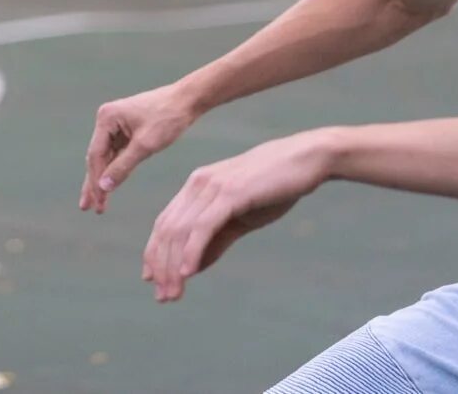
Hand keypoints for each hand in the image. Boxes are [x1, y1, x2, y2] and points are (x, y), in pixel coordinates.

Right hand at [81, 83, 198, 213]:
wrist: (187, 100)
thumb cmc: (167, 118)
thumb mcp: (145, 145)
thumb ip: (123, 167)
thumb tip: (103, 187)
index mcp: (106, 118)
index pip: (96, 156)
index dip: (96, 181)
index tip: (98, 202)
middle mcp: (107, 119)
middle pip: (97, 157)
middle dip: (94, 183)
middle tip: (88, 208)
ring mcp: (115, 124)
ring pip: (106, 158)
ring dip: (103, 179)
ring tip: (98, 204)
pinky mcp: (126, 130)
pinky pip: (116, 154)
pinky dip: (115, 170)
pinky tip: (111, 186)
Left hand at [141, 130, 337, 302]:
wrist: (305, 159)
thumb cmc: (274, 188)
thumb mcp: (241, 217)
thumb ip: (217, 239)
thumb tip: (193, 266)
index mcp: (197, 186)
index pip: (165, 222)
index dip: (155, 253)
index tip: (152, 281)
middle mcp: (198, 183)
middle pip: (167, 229)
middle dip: (162, 266)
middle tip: (163, 297)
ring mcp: (212, 186)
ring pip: (181, 231)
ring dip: (173, 266)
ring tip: (173, 293)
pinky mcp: (230, 193)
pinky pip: (203, 226)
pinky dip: (192, 251)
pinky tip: (188, 273)